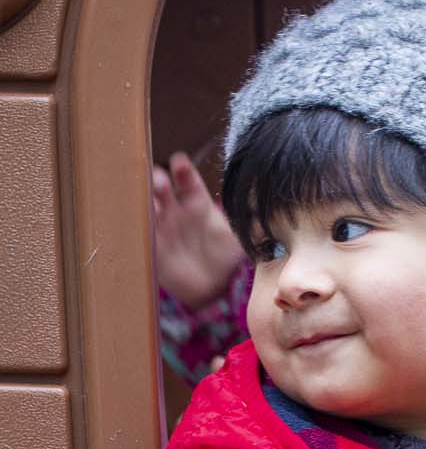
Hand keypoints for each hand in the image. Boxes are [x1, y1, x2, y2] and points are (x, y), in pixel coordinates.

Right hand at [152, 152, 244, 310]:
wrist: (213, 287)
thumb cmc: (225, 257)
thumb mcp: (238, 236)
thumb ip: (247, 221)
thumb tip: (266, 207)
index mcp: (196, 203)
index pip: (188, 181)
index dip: (183, 170)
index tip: (179, 161)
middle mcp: (176, 210)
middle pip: (162, 189)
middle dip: (157, 181)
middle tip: (159, 179)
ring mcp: (162, 228)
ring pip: (149, 208)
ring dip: (146, 202)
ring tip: (148, 200)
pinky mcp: (153, 247)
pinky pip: (143, 234)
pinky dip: (138, 227)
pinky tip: (137, 222)